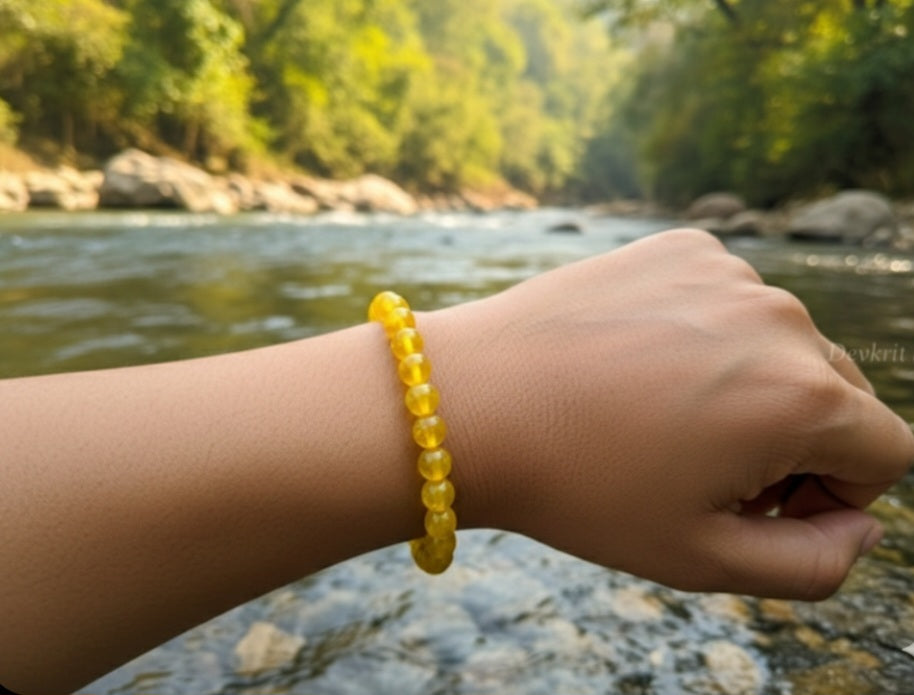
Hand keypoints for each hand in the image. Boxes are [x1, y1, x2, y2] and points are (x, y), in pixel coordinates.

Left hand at [425, 229, 913, 598]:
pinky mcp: (681, 247)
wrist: (472, 401)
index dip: (832, 495)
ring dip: (750, 386)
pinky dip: (707, 335)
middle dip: (795, 443)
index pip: (883, 453)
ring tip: (662, 417)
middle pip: (837, 394)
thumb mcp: (702, 559)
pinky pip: (729, 302)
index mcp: (802, 398)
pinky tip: (640, 363)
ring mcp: (728, 272)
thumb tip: (860, 526)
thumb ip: (813, 566)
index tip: (756, 506)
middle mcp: (780, 319)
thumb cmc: (580, 488)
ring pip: (782, 345)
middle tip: (701, 470)